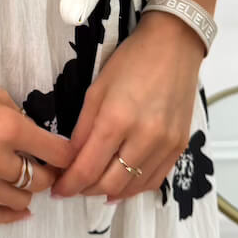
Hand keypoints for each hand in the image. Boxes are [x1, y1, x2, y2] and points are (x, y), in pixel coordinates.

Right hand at [0, 51, 76, 225]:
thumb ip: (21, 121)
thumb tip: (40, 142)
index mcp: (8, 127)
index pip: (57, 153)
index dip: (68, 154)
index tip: (69, 154)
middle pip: (41, 180)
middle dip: (50, 173)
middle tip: (49, 165)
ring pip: (20, 199)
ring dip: (29, 190)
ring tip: (27, 177)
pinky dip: (10, 215)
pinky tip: (21, 210)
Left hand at [49, 11, 204, 201]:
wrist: (174, 46)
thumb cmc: (131, 61)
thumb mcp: (96, 90)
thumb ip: (83, 129)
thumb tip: (70, 160)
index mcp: (116, 120)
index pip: (87, 168)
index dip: (69, 185)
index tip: (57, 189)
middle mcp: (144, 137)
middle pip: (110, 184)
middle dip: (86, 190)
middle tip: (72, 187)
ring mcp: (166, 145)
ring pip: (133, 187)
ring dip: (110, 191)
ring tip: (94, 186)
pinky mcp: (180, 146)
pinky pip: (155, 179)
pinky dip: (135, 187)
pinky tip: (121, 183)